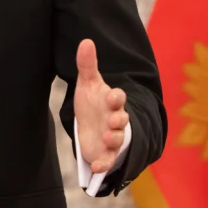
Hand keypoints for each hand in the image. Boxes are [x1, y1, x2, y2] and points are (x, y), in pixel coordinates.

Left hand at [74, 39, 128, 173]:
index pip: (118, 98)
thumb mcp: (88, 83)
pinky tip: (96, 166)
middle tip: (113, 121)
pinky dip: (103, 163)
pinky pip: (107, 160)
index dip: (116, 97)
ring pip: (118, 139)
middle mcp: (115, 119)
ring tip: (107, 138)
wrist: (91, 125)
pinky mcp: (105, 152)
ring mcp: (112, 137)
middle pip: (122, 119)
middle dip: (119, 120)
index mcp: (112, 101)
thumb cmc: (92, 102)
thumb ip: (87, 64)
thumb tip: (86, 41)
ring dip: (114, 139)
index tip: (112, 96)